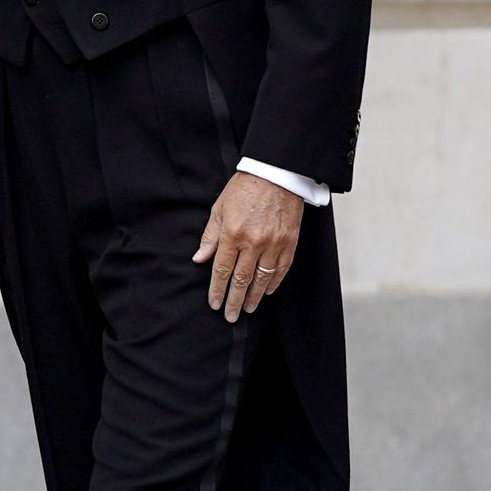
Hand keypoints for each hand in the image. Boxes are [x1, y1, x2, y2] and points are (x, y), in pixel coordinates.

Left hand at [194, 174, 303, 322]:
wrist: (276, 174)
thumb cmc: (245, 188)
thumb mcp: (219, 209)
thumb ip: (210, 236)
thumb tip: (200, 258)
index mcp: (233, 234)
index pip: (222, 270)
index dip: (217, 290)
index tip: (214, 304)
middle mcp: (253, 242)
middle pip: (242, 280)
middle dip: (234, 300)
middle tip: (230, 316)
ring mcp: (274, 244)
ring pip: (263, 278)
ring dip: (254, 296)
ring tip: (247, 308)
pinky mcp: (290, 242)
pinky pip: (282, 269)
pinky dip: (274, 282)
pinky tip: (267, 291)